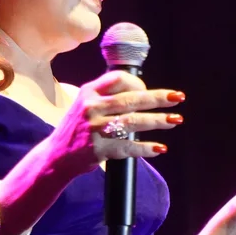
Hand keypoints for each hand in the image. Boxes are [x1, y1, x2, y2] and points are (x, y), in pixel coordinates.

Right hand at [44, 71, 183, 175]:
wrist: (56, 155)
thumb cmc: (77, 127)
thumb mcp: (85, 103)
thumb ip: (107, 96)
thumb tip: (142, 92)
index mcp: (89, 92)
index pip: (118, 79)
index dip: (138, 83)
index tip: (148, 90)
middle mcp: (91, 108)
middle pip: (131, 100)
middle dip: (158, 98)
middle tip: (178, 97)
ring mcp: (95, 129)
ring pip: (133, 122)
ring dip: (158, 121)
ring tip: (175, 120)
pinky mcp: (99, 150)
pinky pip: (128, 147)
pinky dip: (146, 148)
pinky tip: (160, 148)